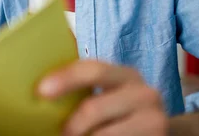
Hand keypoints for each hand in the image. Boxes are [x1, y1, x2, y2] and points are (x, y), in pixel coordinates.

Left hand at [39, 60, 167, 135]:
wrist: (157, 130)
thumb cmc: (119, 109)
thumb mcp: (108, 92)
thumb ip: (84, 86)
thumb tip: (41, 90)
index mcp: (125, 74)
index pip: (91, 70)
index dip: (65, 79)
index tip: (41, 91)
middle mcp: (144, 93)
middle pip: (94, 107)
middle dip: (71, 123)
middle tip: (60, 133)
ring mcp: (154, 120)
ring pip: (103, 134)